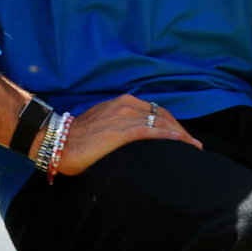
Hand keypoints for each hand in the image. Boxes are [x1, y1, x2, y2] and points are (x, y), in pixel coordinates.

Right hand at [50, 94, 202, 176]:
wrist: (58, 141)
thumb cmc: (78, 137)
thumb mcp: (103, 123)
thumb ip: (120, 125)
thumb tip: (134, 138)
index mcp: (122, 102)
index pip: (156, 112)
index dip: (173, 124)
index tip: (184, 138)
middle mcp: (126, 105)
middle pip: (163, 116)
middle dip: (181, 131)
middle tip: (193, 146)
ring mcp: (124, 117)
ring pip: (161, 123)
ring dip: (181, 136)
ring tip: (193, 148)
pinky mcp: (121, 131)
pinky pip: (151, 131)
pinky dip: (169, 136)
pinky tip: (180, 143)